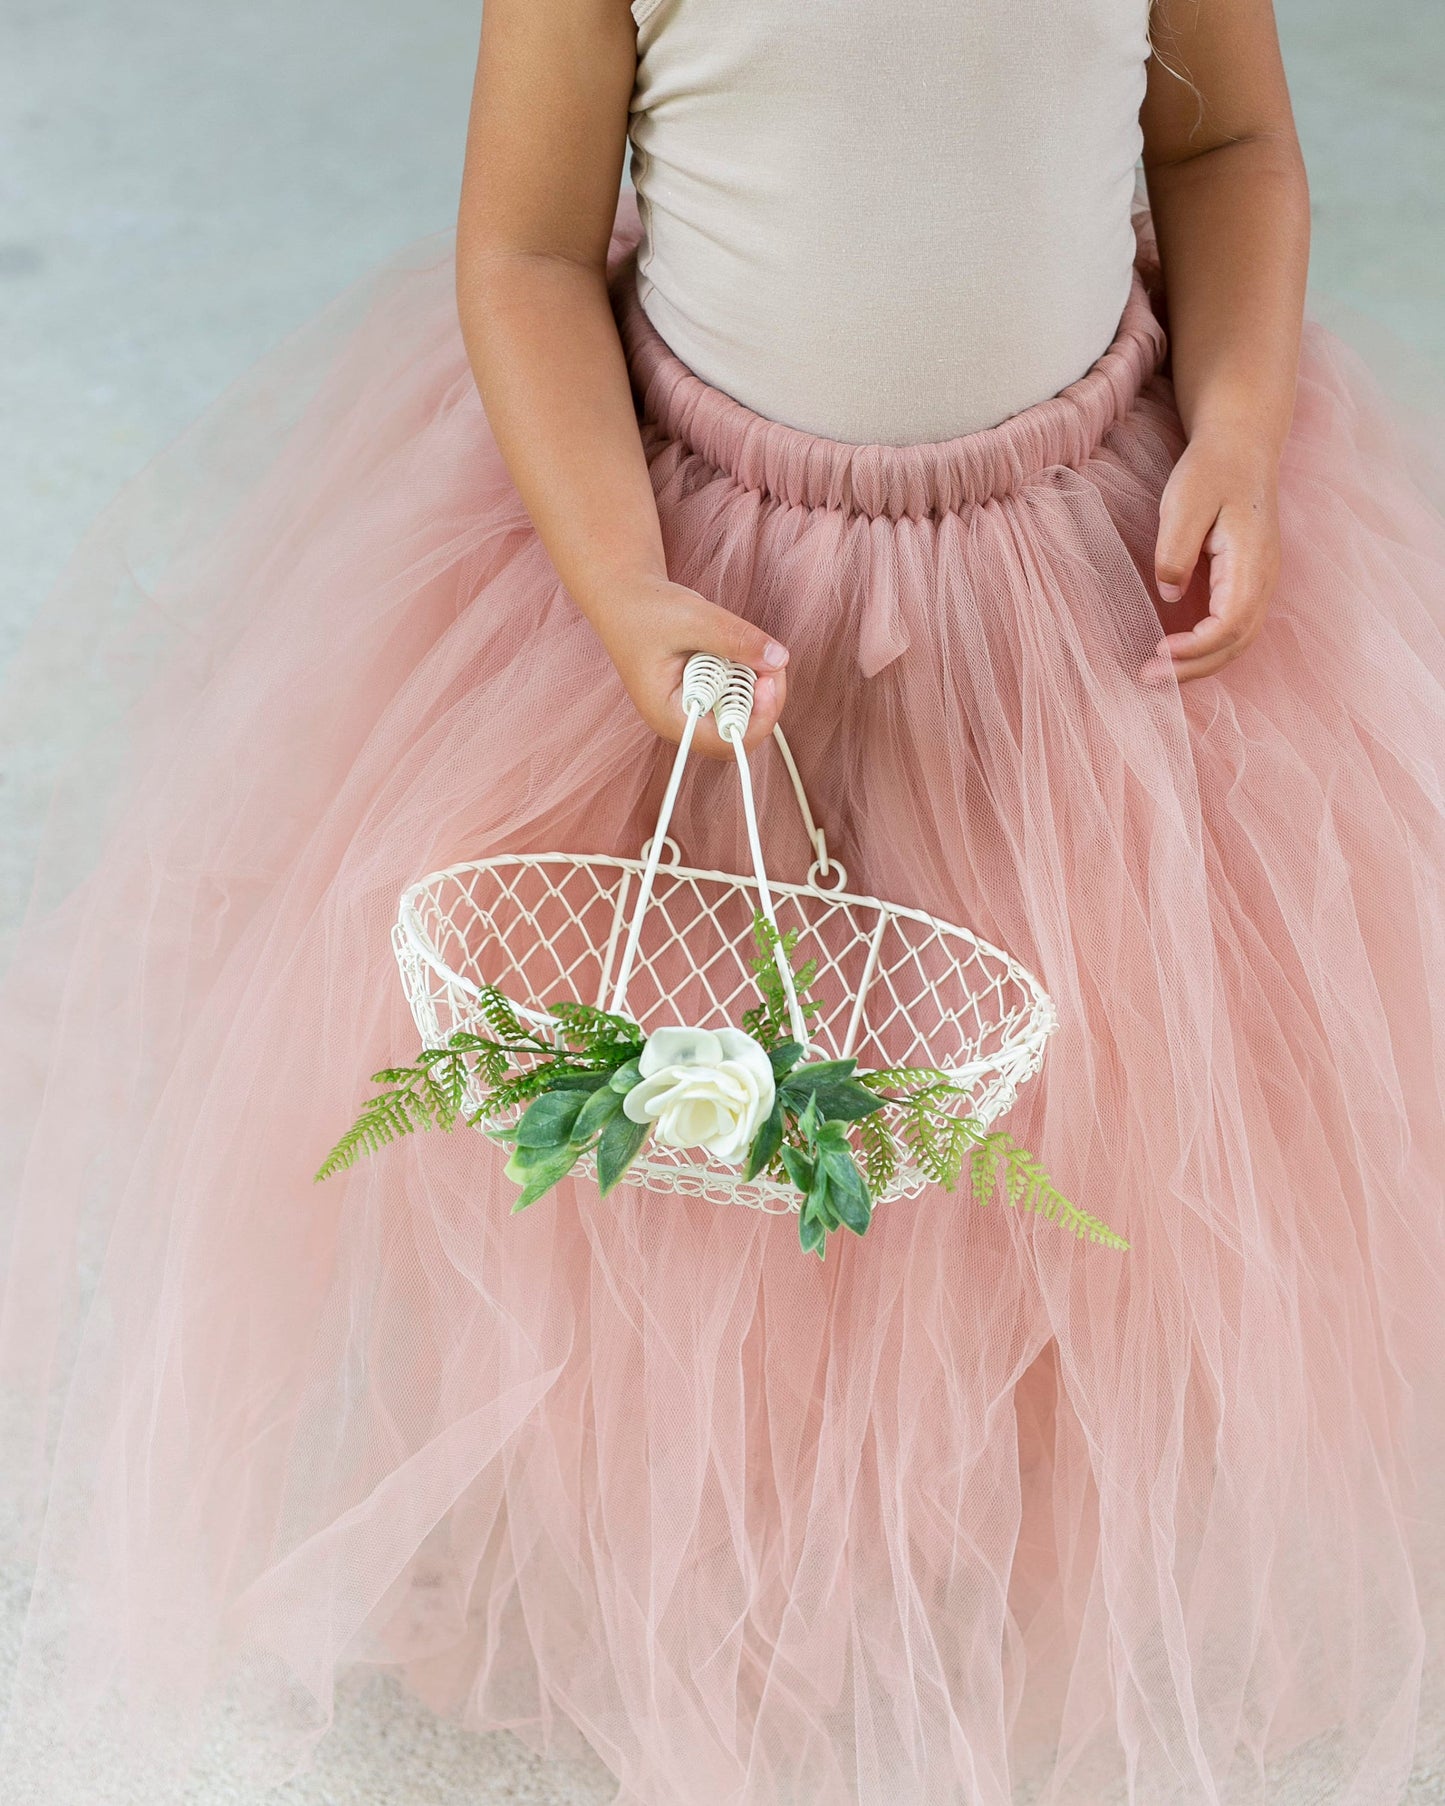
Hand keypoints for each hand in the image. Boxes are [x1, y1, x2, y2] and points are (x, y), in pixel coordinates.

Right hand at [585, 574, 789, 759]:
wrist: (625, 597)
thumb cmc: (644, 609)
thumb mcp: (692, 617)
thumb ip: (735, 639)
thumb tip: (778, 659)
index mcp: (669, 714)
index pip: (726, 742)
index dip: (757, 718)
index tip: (768, 679)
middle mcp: (682, 720)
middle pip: (739, 731)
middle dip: (762, 696)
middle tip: (766, 656)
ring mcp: (693, 709)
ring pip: (741, 713)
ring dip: (754, 682)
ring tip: (742, 646)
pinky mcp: (703, 694)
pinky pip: (735, 695)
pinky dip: (744, 674)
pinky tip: (733, 650)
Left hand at [1141, 430, 1281, 683]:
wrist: (1241, 446)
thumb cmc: (1211, 470)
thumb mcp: (1184, 503)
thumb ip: (1176, 550)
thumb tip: (1170, 594)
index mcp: (1251, 560)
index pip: (1231, 624)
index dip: (1196, 647)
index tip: (1158, 650)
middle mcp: (1265, 578)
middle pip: (1238, 643)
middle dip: (1194, 668)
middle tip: (1148, 678)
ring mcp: (1262, 582)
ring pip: (1239, 641)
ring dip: (1201, 664)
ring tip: (1158, 674)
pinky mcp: (1250, 582)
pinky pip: (1235, 628)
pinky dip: (1208, 648)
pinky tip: (1178, 654)